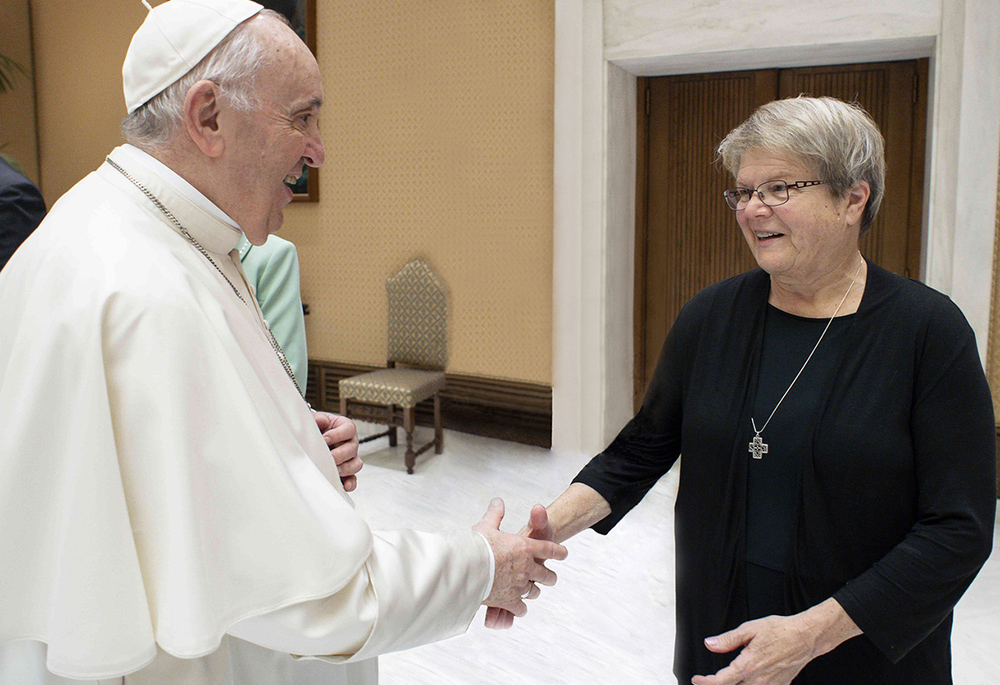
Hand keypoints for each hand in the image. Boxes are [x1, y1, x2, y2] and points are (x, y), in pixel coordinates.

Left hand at [313, 412, 361, 491]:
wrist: (313, 438)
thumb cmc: (318, 428)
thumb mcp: (317, 420)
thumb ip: (318, 419)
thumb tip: (320, 421)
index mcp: (346, 428)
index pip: (348, 429)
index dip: (338, 434)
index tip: (325, 438)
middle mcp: (351, 443)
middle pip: (353, 449)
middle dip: (340, 454)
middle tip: (328, 457)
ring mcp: (350, 458)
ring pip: (356, 464)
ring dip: (345, 468)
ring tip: (333, 470)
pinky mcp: (347, 472)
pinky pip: (353, 478)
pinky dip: (350, 483)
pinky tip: (344, 485)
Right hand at [472, 499, 566, 628]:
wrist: (467, 569)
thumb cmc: (477, 546)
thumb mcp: (487, 525)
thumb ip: (495, 514)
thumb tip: (498, 502)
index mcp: (525, 548)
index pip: (549, 549)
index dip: (558, 552)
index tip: (564, 554)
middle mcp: (526, 567)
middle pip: (547, 576)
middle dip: (549, 577)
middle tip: (549, 578)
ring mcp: (519, 585)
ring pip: (535, 592)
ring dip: (533, 591)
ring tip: (531, 591)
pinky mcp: (509, 601)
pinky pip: (521, 608)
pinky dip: (519, 609)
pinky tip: (518, 609)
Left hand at [691, 599, 859, 684]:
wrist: (806, 637)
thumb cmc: (780, 630)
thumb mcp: (749, 629)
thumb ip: (727, 640)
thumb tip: (709, 644)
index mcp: (748, 666)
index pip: (721, 681)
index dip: (706, 682)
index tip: (697, 679)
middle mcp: (759, 680)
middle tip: (707, 680)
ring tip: (725, 680)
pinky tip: (747, 680)